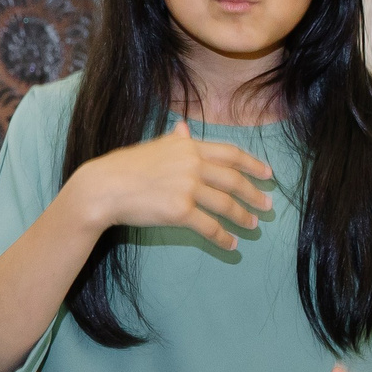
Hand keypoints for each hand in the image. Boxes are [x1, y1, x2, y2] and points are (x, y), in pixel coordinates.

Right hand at [72, 119, 273, 250]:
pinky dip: (223, 237)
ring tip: (253, 225)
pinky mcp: (179, 211)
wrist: (102, 188)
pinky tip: (232, 244)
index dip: (254, 164)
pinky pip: (209, 226)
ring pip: (226, 204)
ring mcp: (187, 187)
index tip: (269, 174)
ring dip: (243, 216)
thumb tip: (183, 127)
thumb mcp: (152, 147)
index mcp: (189, 147)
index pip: (231, 154)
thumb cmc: (124, 167)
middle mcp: (192, 164)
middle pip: (234, 180)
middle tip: (269, 205)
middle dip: (254, 194)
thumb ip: (174, 140)